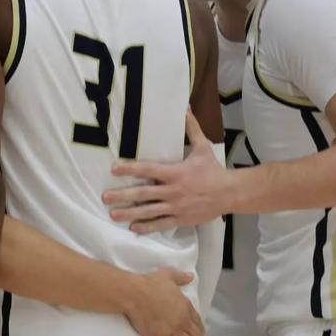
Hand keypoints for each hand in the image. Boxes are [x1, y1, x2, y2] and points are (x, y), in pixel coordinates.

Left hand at [104, 110, 230, 232]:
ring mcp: (176, 207)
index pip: (148, 170)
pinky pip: (160, 224)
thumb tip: (185, 107)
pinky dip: (147, 227)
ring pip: (148, 212)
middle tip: (105, 197)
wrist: (229, 193)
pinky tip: (133, 228)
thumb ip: (191, 128)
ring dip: (129, 213)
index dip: (130, 169)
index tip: (114, 169)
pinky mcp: (181, 219)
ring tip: (113, 215)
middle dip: (122, 195)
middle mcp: (173, 191)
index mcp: (175, 172)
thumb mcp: (202, 146)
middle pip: (143, 194)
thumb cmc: (213, 169)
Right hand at [122, 269, 206, 335]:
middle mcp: (183, 320)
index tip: (201, 333)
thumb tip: (191, 276)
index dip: (200, 327)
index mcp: (185, 305)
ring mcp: (174, 330)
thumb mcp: (168, 275)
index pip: (196, 319)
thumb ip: (181, 277)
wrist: (136, 294)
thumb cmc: (151, 283)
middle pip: (195, 334)